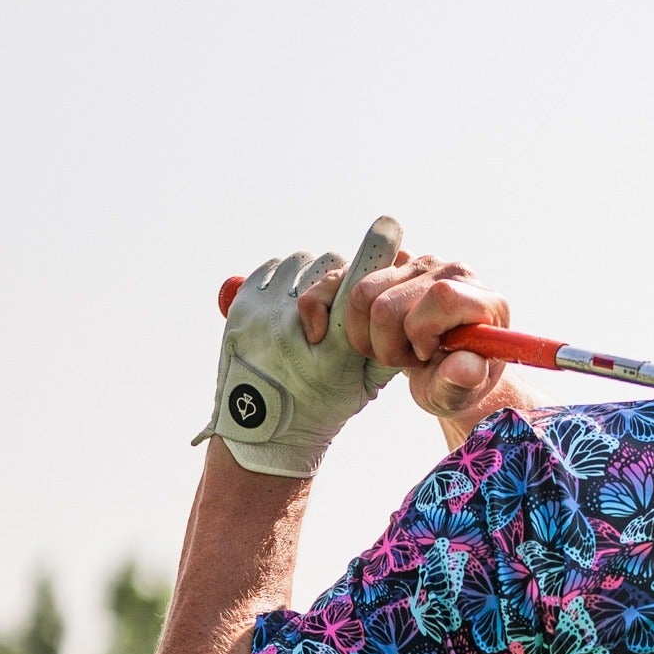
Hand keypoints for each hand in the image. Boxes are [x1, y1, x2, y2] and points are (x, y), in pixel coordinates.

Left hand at [194, 218, 401, 477]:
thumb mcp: (365, 385)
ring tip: (315, 305)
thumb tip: (412, 298)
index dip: (374, 253)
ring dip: (317, 275)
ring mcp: (263, 316)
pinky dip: (288, 278)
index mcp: (333, 354)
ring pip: (305, 263)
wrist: (260, 428)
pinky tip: (290, 303)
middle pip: (332, 268)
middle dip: (344, 275)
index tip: (389, 225)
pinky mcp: (241, 306)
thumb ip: (389, 345)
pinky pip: (275, 267)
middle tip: (344, 296)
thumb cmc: (324, 405)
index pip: (358, 288)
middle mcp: (295, 331)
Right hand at [296, 251, 513, 425]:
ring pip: (362, 294)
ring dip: (366, 335)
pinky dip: (338, 316)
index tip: (426, 356)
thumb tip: (468, 367)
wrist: (445, 369)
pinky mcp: (389, 265)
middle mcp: (451, 272)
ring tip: (392, 350)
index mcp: (483, 301)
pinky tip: (356, 339)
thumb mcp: (460, 393)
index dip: (421, 334)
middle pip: (390, 303)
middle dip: (388, 345)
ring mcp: (418, 264)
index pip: (441, 298)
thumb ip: (463, 382)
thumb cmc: (456, 381)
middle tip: (408, 361)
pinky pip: (341, 279)